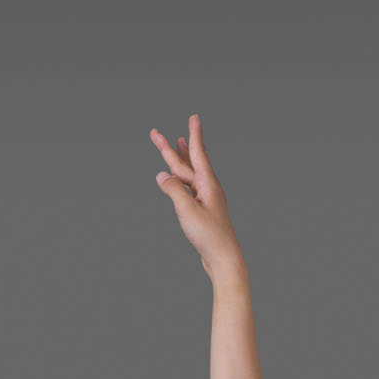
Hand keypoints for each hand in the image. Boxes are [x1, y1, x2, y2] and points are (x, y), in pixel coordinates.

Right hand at [150, 115, 243, 275]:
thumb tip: (161, 176)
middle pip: (186, 163)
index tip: (194, 117)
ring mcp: (206, 200)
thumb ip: (173, 190)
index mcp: (208, 184)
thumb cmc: (209, 236)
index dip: (194, 135)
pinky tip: (174, 178)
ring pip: (187, 175)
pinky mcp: (202, 212)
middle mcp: (208, 189)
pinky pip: (188, 189)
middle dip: (170, 148)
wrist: (224, 260)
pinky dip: (179, 180)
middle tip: (155, 133)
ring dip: (178, 160)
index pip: (199, 153)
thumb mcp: (187, 210)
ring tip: (174, 143)